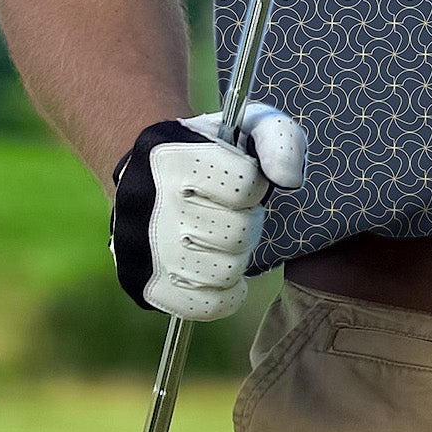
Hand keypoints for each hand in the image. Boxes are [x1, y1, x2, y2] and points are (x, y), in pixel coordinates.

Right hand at [109, 102, 306, 319]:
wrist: (148, 172)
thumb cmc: (212, 149)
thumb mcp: (249, 125)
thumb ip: (281, 140)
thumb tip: (289, 181)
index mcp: (174, 157)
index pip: (245, 186)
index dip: (256, 185)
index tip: (244, 181)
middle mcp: (151, 205)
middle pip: (237, 233)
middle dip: (247, 222)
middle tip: (233, 212)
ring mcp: (143, 251)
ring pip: (224, 272)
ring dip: (236, 256)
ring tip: (223, 238)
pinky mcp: (144, 286)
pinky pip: (205, 306)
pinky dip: (225, 294)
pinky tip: (221, 268)